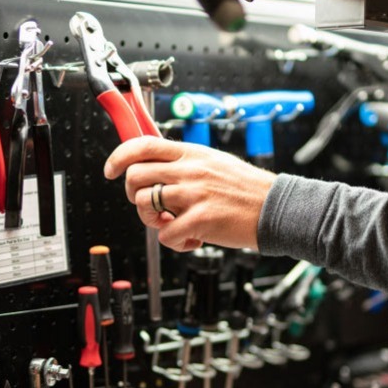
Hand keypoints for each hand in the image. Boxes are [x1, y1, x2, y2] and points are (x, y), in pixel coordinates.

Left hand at [104, 137, 276, 251]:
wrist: (276, 209)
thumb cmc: (244, 189)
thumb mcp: (212, 162)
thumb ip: (183, 163)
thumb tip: (150, 167)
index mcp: (191, 153)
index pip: (143, 144)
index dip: (118, 157)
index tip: (110, 171)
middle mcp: (189, 170)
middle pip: (134, 177)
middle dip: (134, 196)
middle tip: (153, 207)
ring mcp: (194, 193)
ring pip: (143, 204)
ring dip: (152, 221)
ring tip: (173, 223)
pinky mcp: (201, 219)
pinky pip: (165, 235)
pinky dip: (173, 242)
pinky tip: (191, 240)